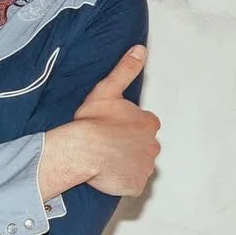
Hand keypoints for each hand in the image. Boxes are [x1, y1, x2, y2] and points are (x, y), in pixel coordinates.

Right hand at [72, 45, 160, 195]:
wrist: (82, 149)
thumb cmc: (92, 121)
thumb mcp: (107, 90)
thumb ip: (126, 69)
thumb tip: (141, 49)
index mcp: (149, 123)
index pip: (144, 127)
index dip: (127, 129)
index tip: (111, 130)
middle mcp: (153, 145)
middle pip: (143, 147)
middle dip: (129, 148)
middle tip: (107, 146)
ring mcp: (145, 167)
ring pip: (138, 166)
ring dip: (125, 165)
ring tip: (104, 161)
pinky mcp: (135, 185)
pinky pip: (131, 185)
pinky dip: (121, 182)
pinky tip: (106, 176)